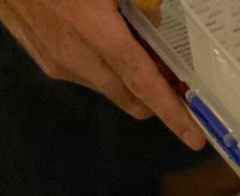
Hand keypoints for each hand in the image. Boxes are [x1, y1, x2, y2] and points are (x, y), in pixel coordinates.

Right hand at [0, 0, 204, 148]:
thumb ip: (143, 3)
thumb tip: (159, 21)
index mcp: (98, 34)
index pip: (144, 85)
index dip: (172, 113)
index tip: (195, 138)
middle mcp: (78, 58)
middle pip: (131, 99)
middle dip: (157, 101)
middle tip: (177, 83)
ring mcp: (58, 62)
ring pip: (109, 88)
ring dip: (128, 80)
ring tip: (137, 51)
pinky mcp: (44, 59)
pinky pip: (86, 75)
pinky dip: (105, 68)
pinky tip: (105, 42)